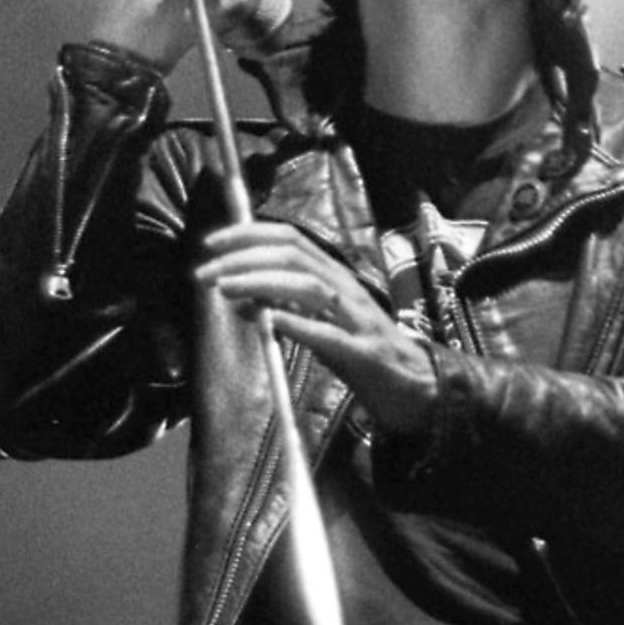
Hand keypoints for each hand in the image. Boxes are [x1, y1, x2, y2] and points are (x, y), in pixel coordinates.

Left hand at [195, 222, 438, 434]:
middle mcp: (347, 289)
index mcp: (336, 278)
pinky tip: (270, 320)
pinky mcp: (365, 353)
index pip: (291, 240)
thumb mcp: (319, 326)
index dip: (249, 235)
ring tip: (226, 289)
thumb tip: (240, 299)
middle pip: (294, 257)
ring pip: (309, 286)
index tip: (212, 244)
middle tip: (206, 273)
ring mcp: (358, 319)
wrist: (417, 389)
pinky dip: (298, 324)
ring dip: (261, 283)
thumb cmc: (364, 354)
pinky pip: (329, 335)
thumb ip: (284, 309)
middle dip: (244, 259)